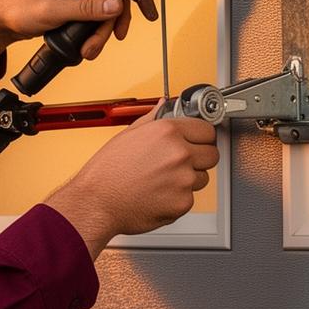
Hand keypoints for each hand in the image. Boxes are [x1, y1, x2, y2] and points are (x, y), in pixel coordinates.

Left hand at [0, 0, 137, 70]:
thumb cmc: (18, 8)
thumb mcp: (55, 11)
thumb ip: (87, 8)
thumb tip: (115, 4)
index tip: (146, 6)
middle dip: (114, 20)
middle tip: (113, 38)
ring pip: (106, 6)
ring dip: (102, 30)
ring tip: (89, 48)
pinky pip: (94, 12)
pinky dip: (93, 29)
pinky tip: (84, 41)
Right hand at [43, 108, 219, 258]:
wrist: (96, 202)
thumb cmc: (106, 172)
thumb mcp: (128, 134)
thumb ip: (152, 118)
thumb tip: (163, 105)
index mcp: (168, 132)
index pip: (207, 130)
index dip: (201, 137)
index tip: (197, 142)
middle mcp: (179, 153)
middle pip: (212, 155)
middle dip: (200, 159)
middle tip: (179, 164)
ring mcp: (183, 179)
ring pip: (202, 178)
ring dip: (189, 180)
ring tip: (162, 181)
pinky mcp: (182, 203)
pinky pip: (190, 198)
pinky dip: (177, 199)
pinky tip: (157, 194)